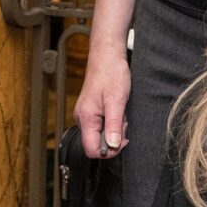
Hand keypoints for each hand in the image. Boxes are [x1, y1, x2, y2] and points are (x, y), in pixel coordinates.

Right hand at [73, 43, 130, 157]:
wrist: (107, 56)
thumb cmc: (111, 73)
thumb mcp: (117, 100)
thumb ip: (114, 125)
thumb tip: (113, 145)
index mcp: (86, 118)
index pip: (92, 150)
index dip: (109, 150)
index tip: (123, 139)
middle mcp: (82, 119)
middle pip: (96, 144)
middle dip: (114, 138)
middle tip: (123, 121)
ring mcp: (86, 115)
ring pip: (100, 135)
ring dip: (114, 129)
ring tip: (121, 112)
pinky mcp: (91, 111)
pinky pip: (101, 125)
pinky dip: (112, 122)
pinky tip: (118, 110)